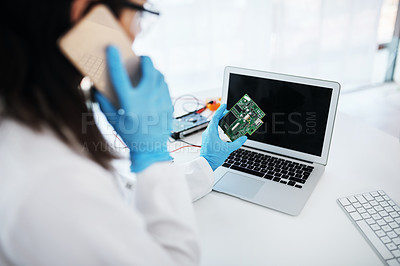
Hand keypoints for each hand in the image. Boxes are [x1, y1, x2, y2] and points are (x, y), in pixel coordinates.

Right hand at [95, 46, 172, 172]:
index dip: (114, 59)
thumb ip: (103, 103)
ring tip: (148, 73)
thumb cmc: (130, 135)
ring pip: (160, 76)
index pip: (119, 75)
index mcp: (129, 103)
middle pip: (149, 69)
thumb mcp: (113, 120)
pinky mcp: (169, 105)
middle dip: (145, 59)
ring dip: (153, 71)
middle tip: (141, 58)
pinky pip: (165, 87)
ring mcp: (160, 101)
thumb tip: (96, 88)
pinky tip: (155, 87)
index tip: (111, 48)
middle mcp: (146, 100)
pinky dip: (160, 83)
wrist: (150, 149)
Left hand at [200, 104, 246, 170]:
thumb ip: (237, 143)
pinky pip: (212, 130)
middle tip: (227, 112)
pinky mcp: (207, 140)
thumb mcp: (227, 149)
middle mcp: (207, 133)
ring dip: (219, 121)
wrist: (206, 165)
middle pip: (214, 120)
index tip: (224, 105)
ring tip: (226, 119)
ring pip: (213, 125)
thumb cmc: (213, 157)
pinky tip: (222, 129)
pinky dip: (217, 127)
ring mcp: (206, 136)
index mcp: (211, 132)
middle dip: (221, 115)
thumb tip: (243, 138)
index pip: (215, 117)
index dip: (220, 110)